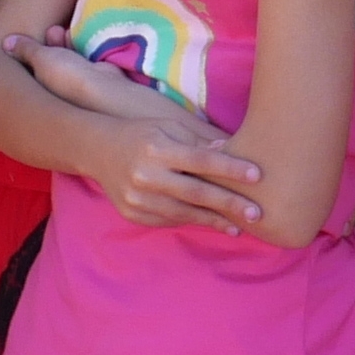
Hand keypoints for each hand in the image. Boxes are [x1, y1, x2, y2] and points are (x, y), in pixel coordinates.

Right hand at [91, 110, 266, 234]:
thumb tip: (233, 151)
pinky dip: (191, 222)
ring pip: (184, 213)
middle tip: (257, 213)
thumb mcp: (167, 127)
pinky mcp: (133, 214)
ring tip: (239, 226)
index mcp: (157, 148)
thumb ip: (198, 141)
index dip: (230, 168)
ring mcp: (138, 198)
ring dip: (214, 220)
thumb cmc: (141, 134)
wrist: (97, 150)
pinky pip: (168, 221)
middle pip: (196, 192)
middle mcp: (146, 175)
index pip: (201, 159)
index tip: (257, 175)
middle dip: (229, 203)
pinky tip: (211, 223)